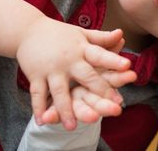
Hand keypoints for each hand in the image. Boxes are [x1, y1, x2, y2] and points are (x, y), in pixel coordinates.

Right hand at [16, 18, 135, 129]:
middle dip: (99, 90)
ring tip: (73, 126)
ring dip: (66, 109)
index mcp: (82, 49)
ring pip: (60, 91)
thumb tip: (121, 33)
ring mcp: (51, 69)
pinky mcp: (35, 76)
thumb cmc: (61, 35)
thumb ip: (102, 39)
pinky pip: (38, 94)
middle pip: (86, 76)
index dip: (114, 61)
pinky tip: (43, 121)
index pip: (100, 55)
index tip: (128, 66)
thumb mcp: (83, 34)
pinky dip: (39, 107)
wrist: (29, 30)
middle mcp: (69, 60)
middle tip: (114, 106)